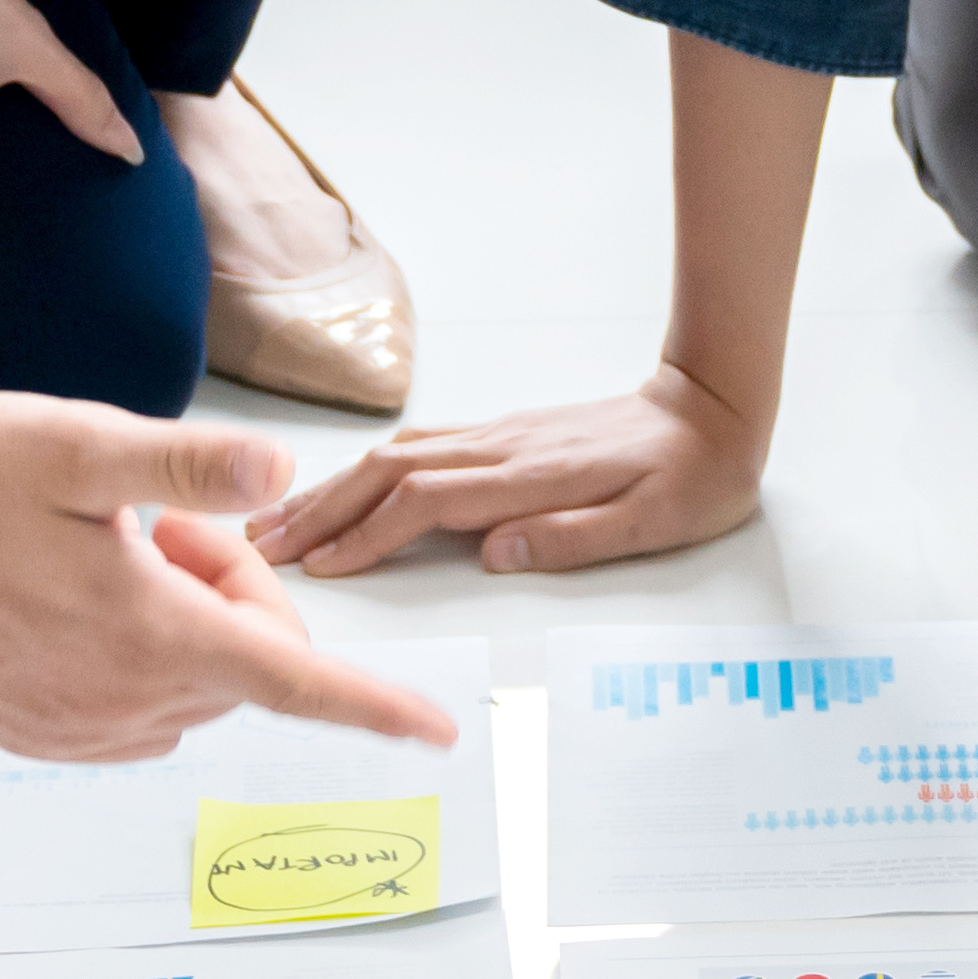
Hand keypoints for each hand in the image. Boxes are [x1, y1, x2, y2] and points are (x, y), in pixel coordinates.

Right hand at [0, 398, 466, 764]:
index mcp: (146, 633)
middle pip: (241, 656)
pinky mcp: (32, 733)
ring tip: (94, 547)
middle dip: (226, 585)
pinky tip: (61, 591)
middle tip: (147, 518)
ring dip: (175, 618)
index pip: (293, 682)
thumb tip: (280, 471)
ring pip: (188, 680)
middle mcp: (118, 700)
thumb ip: (188, 467)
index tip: (435, 731)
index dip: (373, 707)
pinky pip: (129, 706)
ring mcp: (72, 727)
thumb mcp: (77, 447)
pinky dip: (128, 652)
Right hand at [259, 358, 772, 579]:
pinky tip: (345, 486)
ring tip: (283, 519)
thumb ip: (572, 539)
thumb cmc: (692, 476)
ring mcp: (499, 436)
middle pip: (389, 473)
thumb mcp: (653, 523)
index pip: (425, 503)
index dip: (368, 535)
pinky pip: (419, 446)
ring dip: (335, 488)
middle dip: (323, 510)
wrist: (712, 411)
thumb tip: (494, 556)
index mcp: (532, 477)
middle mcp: (503, 449)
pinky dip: (369, 469)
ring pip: (395, 455)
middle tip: (265, 547)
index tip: (321, 568)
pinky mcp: (504, 434)